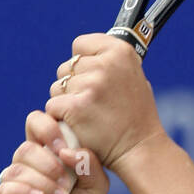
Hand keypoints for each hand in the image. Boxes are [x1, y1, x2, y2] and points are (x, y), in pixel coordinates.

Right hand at [0, 109, 109, 193]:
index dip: (48, 129)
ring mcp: (13, 185)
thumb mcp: (97, 187)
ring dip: (41, 183)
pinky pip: (4, 191)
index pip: (37, 123)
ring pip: (16, 170)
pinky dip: (22, 192)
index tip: (64, 148)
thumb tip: (68, 151)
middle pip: (25, 148)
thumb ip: (90, 164)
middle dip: (47, 163)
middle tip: (66, 182)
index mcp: (48, 153)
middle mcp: (27, 166)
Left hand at [45, 34, 165, 172]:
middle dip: (74, 85)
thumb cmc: (135, 116)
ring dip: (66, 101)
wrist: (139, 149)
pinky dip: (61, 117)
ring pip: (57, 87)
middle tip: (95, 103)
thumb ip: (110, 63)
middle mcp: (106, 64)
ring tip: (90, 115)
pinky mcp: (75, 106)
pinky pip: (53, 105)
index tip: (93, 76)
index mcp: (121, 52)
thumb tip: (85, 55)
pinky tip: (80, 125)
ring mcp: (90, 85)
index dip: (83, 62)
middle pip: (67, 68)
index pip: (80, 45)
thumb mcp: (133, 78)